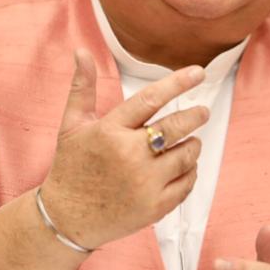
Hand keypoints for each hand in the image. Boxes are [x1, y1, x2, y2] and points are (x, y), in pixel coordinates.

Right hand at [40, 48, 208, 249]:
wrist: (67, 218)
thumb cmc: (72, 167)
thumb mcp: (71, 125)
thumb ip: (83, 87)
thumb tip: (82, 51)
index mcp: (110, 131)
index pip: (151, 99)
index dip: (178, 83)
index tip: (198, 72)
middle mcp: (129, 155)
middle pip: (176, 127)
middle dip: (196, 115)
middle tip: (202, 111)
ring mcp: (145, 183)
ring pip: (187, 155)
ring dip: (193, 145)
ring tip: (188, 142)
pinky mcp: (155, 207)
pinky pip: (187, 183)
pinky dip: (190, 172)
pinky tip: (182, 167)